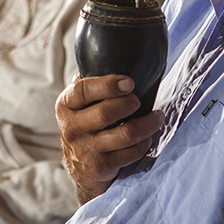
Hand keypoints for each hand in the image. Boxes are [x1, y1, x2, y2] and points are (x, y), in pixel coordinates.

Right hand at [55, 75, 162, 202]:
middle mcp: (71, 128)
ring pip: (125, 134)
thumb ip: (89, 83)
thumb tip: (113, 56)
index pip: (83, 91)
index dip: (107, 84)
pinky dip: (145, 142)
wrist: (80, 168)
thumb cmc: (85, 125)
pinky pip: (132, 152)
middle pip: (106, 113)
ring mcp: (86, 150)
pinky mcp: (101, 167)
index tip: (129, 82)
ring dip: (147, 124)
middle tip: (139, 101)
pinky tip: (148, 136)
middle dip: (129, 104)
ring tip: (157, 117)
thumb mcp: (78, 104)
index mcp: (65, 106)